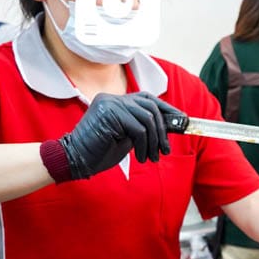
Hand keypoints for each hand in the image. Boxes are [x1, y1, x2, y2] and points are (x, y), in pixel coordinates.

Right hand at [60, 92, 182, 179]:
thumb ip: (145, 127)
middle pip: (151, 108)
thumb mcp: (129, 136)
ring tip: (152, 157)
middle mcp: (112, 98)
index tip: (181, 120)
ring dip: (154, 141)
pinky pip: (138, 129)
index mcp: (116, 100)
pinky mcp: (109, 114)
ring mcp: (109, 104)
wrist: (77, 159)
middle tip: (165, 150)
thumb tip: (172, 124)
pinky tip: (141, 157)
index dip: (166, 108)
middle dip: (162, 131)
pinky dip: (144, 145)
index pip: (147, 98)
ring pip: (147, 119)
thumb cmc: (102, 150)